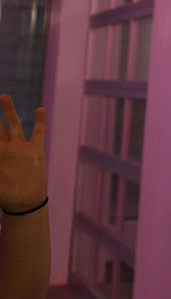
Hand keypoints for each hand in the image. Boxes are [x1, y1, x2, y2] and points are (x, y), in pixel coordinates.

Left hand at [0, 95, 47, 213]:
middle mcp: (5, 148)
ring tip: (3, 96)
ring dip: (8, 111)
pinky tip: (40, 109)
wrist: (25, 202)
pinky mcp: (35, 152)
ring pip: (13, 125)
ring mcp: (20, 148)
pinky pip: (38, 134)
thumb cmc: (6, 197)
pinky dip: (39, 122)